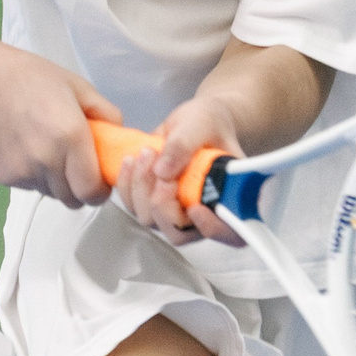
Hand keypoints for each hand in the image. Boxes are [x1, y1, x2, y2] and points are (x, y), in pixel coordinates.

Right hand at [0, 39, 119, 207]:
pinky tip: (27, 147)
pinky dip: (35, 175)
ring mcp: (22, 171)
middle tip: (79, 166)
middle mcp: (46, 159)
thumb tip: (120, 137)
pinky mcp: (3, 176)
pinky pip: (30, 186)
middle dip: (81, 188)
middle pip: (73, 199)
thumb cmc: (27, 76)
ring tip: (49, 150)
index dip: (100, 190)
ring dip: (57, 181)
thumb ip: (106, 114)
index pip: (92, 191)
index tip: (101, 181)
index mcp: (70, 136)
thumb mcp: (76, 86)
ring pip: (52, 194)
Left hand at [110, 95, 248, 248]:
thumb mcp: (200, 124)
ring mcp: (176, 212)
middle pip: (179, 233)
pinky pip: (133, 206)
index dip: (211, 228)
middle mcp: (204, 213)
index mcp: (228, 198)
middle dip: (162, 203)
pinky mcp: (153, 204)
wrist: (192, 122)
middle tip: (159, 167)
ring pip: (151, 220)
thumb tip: (163, 171)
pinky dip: (127, 185)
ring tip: (146, 153)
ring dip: (141, 189)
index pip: (228, 233)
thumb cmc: (208, 124)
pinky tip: (131, 160)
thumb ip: (184, 145)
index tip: (196, 209)